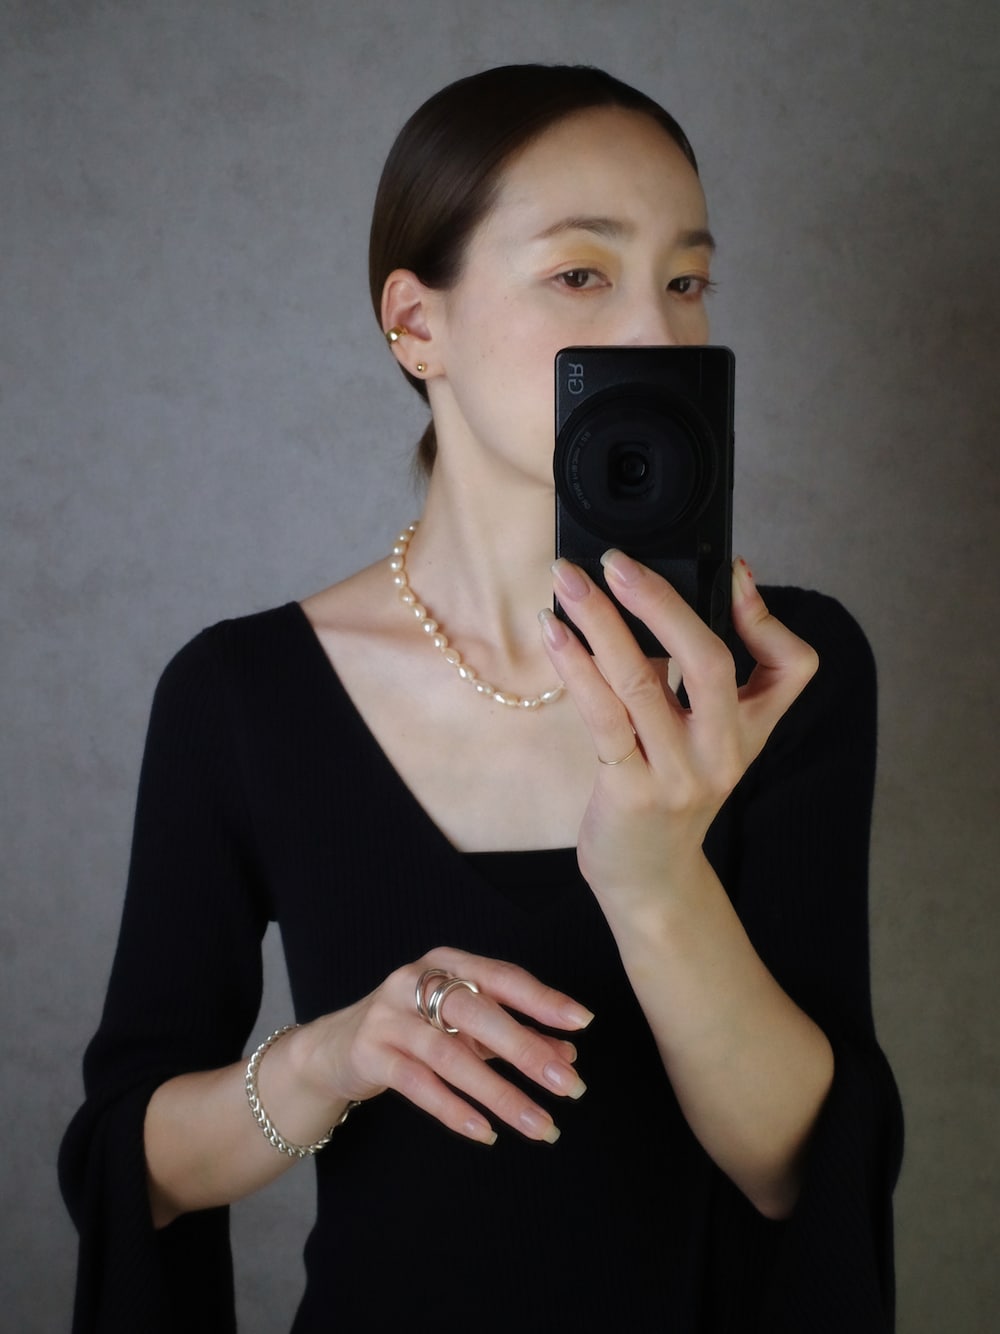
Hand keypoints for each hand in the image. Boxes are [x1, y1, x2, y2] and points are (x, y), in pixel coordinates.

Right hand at [301, 948, 592, 1145]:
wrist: (334, 1048)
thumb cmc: (413, 1030)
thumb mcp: (463, 1027)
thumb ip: (513, 1035)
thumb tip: (567, 1055)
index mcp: (446, 963)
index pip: (502, 977)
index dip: (542, 999)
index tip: (583, 1022)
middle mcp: (416, 982)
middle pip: (478, 1014)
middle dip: (527, 1051)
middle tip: (570, 1086)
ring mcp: (389, 1016)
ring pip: (451, 1056)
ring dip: (500, 1094)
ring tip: (540, 1125)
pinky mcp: (369, 1053)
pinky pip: (418, 1084)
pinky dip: (455, 1110)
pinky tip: (487, 1132)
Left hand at [539, 553, 818, 906]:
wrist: (650, 876)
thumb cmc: (669, 792)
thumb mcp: (705, 737)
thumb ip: (697, 677)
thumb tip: (667, 597)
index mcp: (750, 731)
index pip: (793, 667)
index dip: (766, 616)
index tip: (734, 569)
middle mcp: (724, 752)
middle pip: (709, 662)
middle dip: (660, 601)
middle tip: (616, 560)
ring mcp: (679, 775)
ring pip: (642, 681)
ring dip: (600, 621)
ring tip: (567, 580)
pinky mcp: (631, 791)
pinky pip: (603, 717)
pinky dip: (576, 667)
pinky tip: (555, 633)